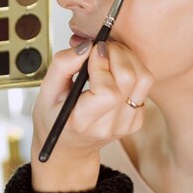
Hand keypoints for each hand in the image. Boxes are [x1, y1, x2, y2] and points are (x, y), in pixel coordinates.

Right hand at [30, 41, 152, 191]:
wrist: (68, 146)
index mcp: (82, 122)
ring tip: (110, 54)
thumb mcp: (47, 90)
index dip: (102, 64)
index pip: (107, 92)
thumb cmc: (55, 116)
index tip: (92, 50)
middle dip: (116, 53)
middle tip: (102, 46)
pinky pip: (145, 86)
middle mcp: (108, 126)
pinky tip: (115, 70)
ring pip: (143, 80)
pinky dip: (133, 69)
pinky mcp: (136, 120)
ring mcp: (125, 125)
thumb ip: (63, 65)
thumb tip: (86, 46)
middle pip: (129, 80)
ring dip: (128, 58)